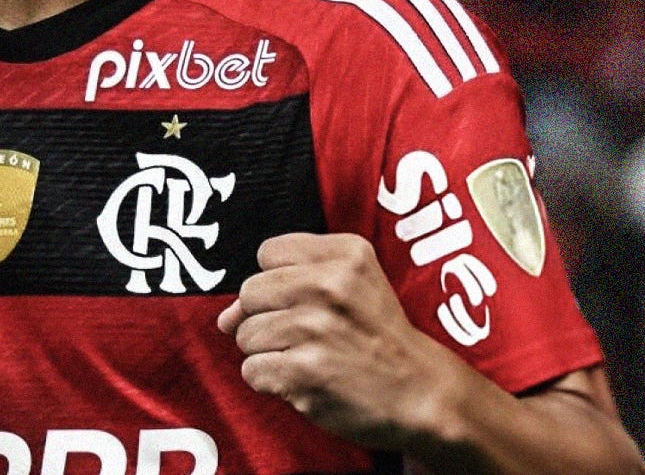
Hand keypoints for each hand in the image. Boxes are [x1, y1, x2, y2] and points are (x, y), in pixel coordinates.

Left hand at [216, 231, 461, 449]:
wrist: (420, 392)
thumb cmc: (379, 336)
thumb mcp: (354, 283)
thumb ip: (288, 281)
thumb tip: (224, 316)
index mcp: (344, 254)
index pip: (267, 253)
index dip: (277, 281)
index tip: (303, 300)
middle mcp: (328, 286)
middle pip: (249, 293)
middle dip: (266, 318)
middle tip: (304, 334)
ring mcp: (314, 329)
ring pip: (245, 334)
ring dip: (268, 352)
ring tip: (307, 358)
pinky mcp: (303, 371)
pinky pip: (252, 370)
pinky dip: (271, 381)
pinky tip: (303, 379)